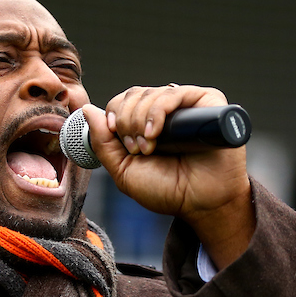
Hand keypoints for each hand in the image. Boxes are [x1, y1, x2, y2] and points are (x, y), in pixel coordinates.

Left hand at [82, 84, 255, 266]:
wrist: (202, 203)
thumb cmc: (168, 190)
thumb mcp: (124, 170)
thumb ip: (103, 143)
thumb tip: (88, 110)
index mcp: (147, 123)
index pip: (122, 102)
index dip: (115, 117)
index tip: (122, 143)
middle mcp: (166, 111)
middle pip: (133, 95)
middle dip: (126, 121)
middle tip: (137, 149)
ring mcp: (186, 105)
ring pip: (150, 93)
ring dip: (140, 120)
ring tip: (149, 147)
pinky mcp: (207, 102)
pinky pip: (174, 93)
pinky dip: (157, 111)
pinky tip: (156, 133)